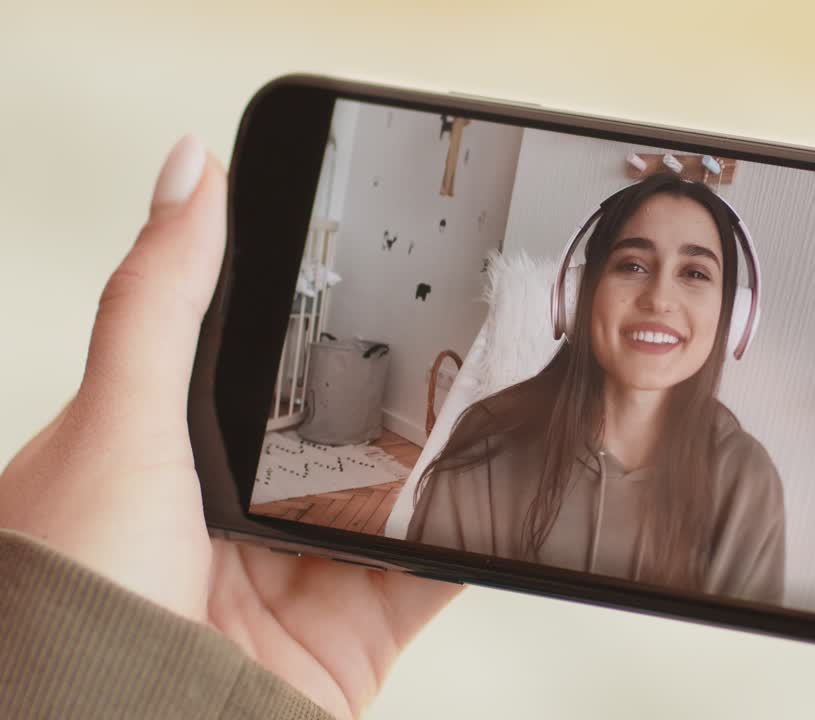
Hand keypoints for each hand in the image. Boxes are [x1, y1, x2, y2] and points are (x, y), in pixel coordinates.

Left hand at [0, 136, 460, 719]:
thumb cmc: (74, 611)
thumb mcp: (114, 428)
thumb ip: (160, 305)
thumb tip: (189, 174)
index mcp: (163, 454)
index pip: (252, 364)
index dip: (310, 318)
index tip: (371, 267)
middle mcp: (231, 518)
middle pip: (337, 436)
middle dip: (395, 395)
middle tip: (454, 336)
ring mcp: (295, 578)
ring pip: (394, 502)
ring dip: (444, 465)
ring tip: (493, 408)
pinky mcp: (349, 636)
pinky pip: (429, 576)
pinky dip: (470, 543)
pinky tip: (499, 500)